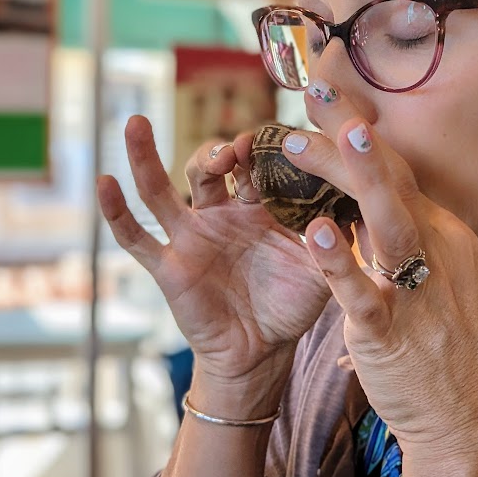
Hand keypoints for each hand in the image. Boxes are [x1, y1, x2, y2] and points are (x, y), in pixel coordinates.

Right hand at [97, 116, 333, 393]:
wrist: (261, 353)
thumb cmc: (290, 304)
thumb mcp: (321, 265)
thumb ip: (340, 234)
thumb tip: (371, 199)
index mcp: (254, 208)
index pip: (251, 163)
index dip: (257, 147)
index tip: (274, 139)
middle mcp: (218, 215)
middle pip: (205, 168)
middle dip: (215, 151)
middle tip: (233, 150)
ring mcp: (189, 238)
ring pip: (159, 190)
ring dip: (145, 156)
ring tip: (135, 123)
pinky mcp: (169, 266)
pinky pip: (137, 238)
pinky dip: (117, 213)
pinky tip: (106, 183)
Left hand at [286, 109, 477, 476]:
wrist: (474, 420)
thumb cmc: (451, 350)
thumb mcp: (439, 281)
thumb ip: (405, 241)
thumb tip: (364, 205)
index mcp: (445, 236)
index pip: (400, 174)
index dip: (362, 135)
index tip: (332, 101)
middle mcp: (437, 251)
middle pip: (393, 182)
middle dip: (352, 134)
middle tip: (317, 90)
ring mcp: (417, 290)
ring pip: (388, 221)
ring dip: (359, 175)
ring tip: (329, 135)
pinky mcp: (392, 333)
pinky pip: (364, 291)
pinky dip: (339, 260)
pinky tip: (316, 231)